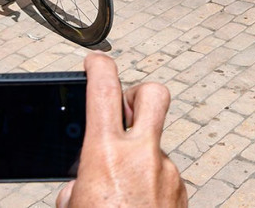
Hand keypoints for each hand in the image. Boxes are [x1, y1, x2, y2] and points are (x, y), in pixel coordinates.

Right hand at [56, 54, 185, 207]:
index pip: (104, 90)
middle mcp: (142, 157)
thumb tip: (81, 184)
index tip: (96, 62)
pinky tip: (138, 199)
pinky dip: (150, 181)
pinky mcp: (181, 190)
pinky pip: (163, 173)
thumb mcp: (74, 205)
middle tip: (124, 106)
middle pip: (152, 94)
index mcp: (107, 155)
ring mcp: (167, 172)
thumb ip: (77, 184)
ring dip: (139, 154)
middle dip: (136, 92)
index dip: (99, 66)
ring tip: (123, 183)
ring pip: (155, 144)